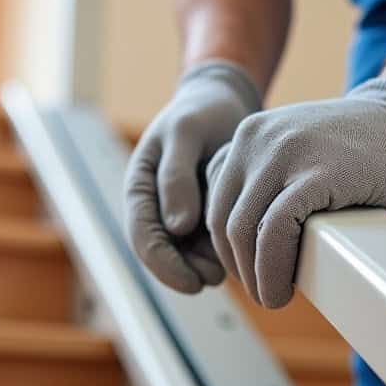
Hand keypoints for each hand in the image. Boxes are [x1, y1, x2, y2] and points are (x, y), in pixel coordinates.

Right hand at [125, 61, 261, 292]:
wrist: (224, 102)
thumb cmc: (200, 112)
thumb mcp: (185, 134)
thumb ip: (176, 177)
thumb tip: (176, 226)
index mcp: (140, 190)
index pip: (143, 239)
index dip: (164, 267)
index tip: (193, 283)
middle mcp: (157, 207)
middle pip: (164, 255)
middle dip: (187, 273)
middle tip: (218, 278)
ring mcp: (181, 214)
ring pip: (188, 256)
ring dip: (207, 266)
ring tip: (233, 263)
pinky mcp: (206, 216)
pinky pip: (211, 244)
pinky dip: (225, 251)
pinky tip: (244, 246)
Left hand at [205, 77, 385, 307]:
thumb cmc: (355, 150)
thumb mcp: (291, 151)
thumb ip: (261, 180)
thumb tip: (235, 244)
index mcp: (248, 137)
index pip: (213, 202)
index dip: (225, 246)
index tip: (247, 268)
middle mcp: (258, 139)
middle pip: (224, 220)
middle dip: (238, 267)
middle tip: (261, 291)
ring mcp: (287, 152)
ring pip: (245, 230)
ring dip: (255, 276)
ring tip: (274, 295)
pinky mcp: (320, 173)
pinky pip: (277, 229)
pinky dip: (274, 268)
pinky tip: (285, 287)